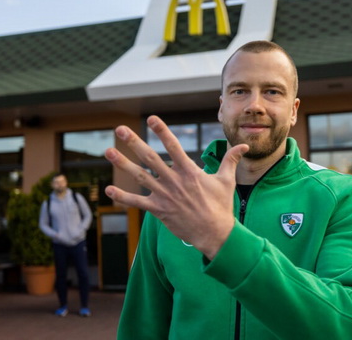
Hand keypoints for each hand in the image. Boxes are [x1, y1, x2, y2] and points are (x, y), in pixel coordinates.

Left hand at [104, 116, 248, 259]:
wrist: (214, 233)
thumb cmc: (221, 206)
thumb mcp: (226, 181)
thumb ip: (230, 160)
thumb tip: (243, 145)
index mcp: (190, 171)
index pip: (173, 146)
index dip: (162, 131)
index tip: (152, 118)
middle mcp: (174, 181)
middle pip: (150, 158)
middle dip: (134, 142)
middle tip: (120, 129)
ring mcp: (165, 196)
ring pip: (140, 177)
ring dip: (122, 164)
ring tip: (108, 151)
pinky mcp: (159, 210)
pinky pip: (137, 202)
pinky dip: (123, 197)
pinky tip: (108, 190)